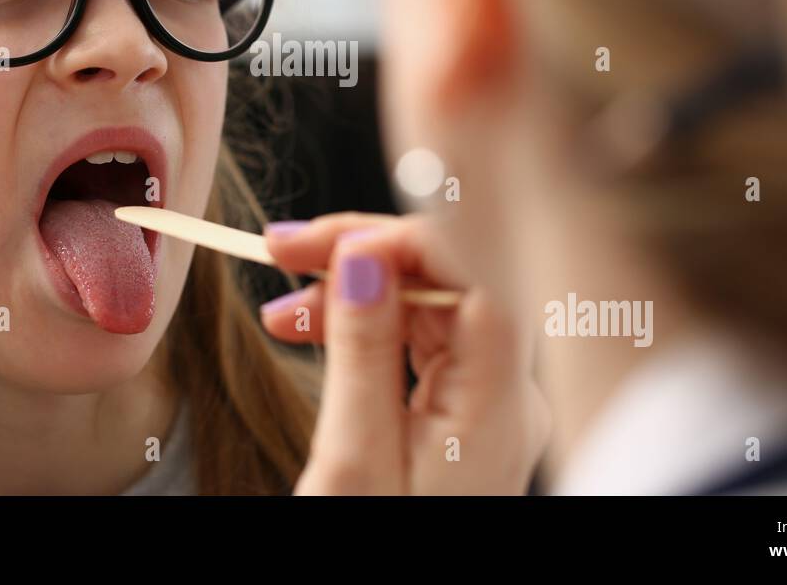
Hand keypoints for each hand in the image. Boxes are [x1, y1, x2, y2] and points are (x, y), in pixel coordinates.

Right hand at [260, 213, 546, 493]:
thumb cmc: (372, 549)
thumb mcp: (352, 459)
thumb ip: (363, 350)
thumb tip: (364, 254)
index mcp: (498, 404)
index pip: (471, 272)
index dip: (396, 238)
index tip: (319, 243)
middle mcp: (506, 394)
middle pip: (449, 279)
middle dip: (363, 253)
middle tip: (280, 250)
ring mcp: (488, 402)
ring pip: (428, 304)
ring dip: (354, 287)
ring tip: (281, 305)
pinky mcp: (463, 412)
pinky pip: (419, 340)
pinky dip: (365, 323)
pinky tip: (311, 326)